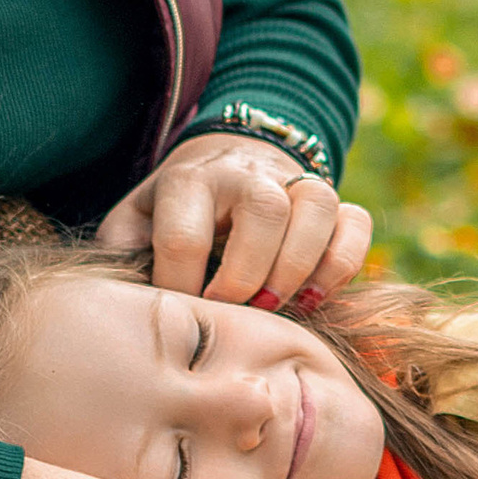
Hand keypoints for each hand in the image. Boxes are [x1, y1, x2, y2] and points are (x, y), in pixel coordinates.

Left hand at [98, 132, 371, 303]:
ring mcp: (294, 182)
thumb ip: (122, 254)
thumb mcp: (135, 222)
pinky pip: (355, 222)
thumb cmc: (173, 212)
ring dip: (300, 266)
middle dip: (248, 274)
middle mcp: (245, 174)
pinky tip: (314, 296)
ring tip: (276, 307)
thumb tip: (123, 301)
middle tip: (234, 312)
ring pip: (317, 206)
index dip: (182, 287)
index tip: (182, 314)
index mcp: (187, 181)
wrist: (224, 164)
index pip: (185, 235)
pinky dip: (342, 263)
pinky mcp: (332, 201)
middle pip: (263, 211)